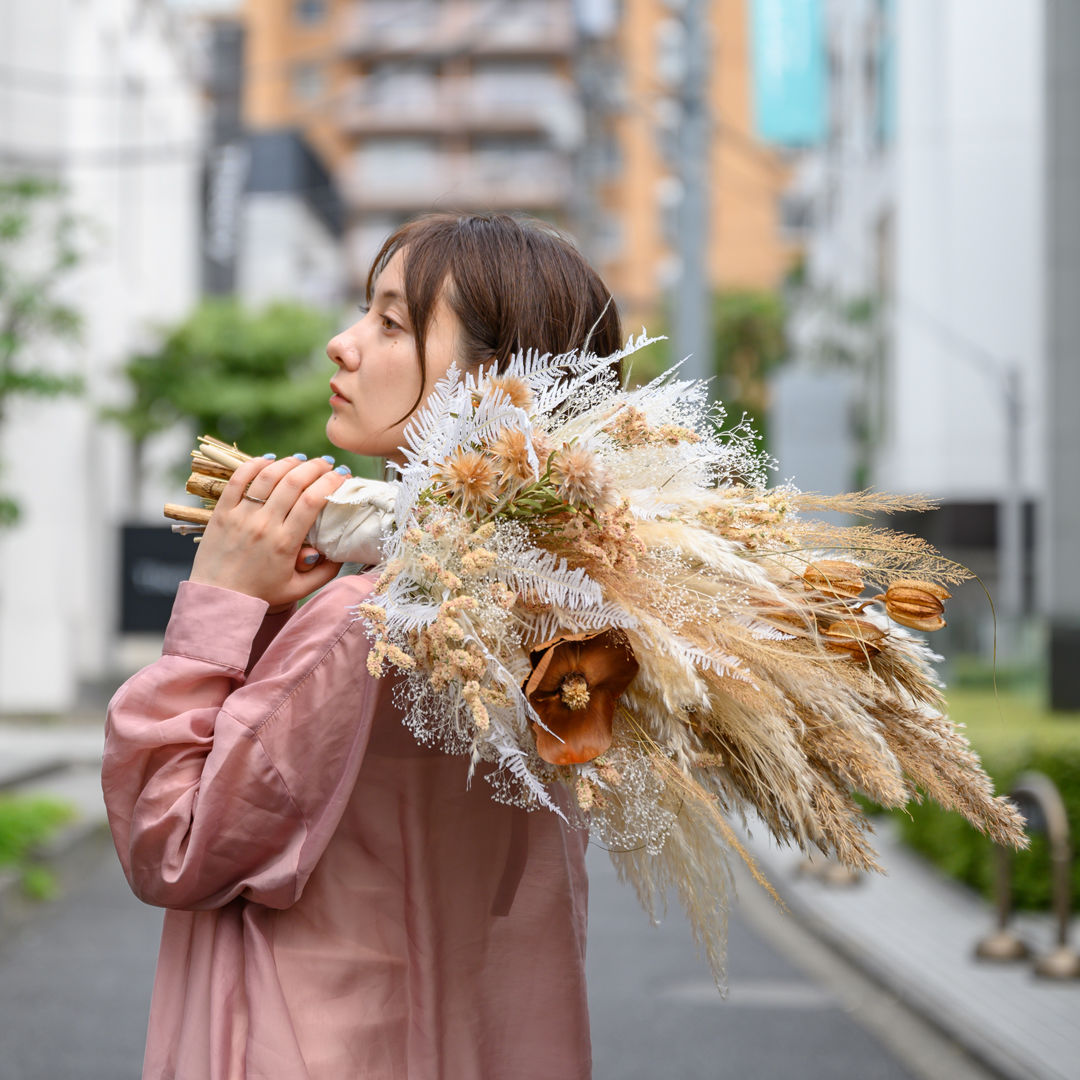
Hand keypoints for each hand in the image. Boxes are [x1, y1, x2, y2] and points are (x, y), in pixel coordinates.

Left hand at [190, 456, 347, 608]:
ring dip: (289, 462)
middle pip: (293, 482)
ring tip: (302, 460)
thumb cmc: (261, 594)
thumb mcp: (299, 589)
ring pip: (268, 476)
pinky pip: (238, 479)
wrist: (218, 598)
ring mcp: (241, 516)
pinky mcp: (222, 512)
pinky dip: (255, 464)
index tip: (343, 476)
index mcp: (285, 543)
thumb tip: (343, 551)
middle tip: (327, 463)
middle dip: (315, 467)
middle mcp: (264, 525)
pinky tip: (270, 460)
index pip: (313, 500)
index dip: (331, 482)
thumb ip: (325, 572)